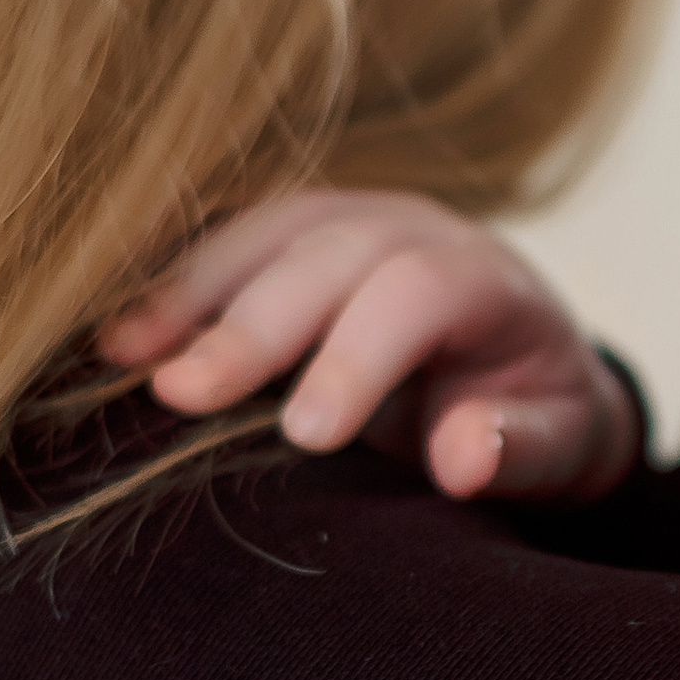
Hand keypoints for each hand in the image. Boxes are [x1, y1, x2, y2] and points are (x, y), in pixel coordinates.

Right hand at [101, 190, 638, 500]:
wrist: (522, 360)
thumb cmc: (536, 411)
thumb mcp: (560, 442)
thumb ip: (523, 447)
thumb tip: (466, 458)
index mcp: (489, 280)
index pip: (420, 295)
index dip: (360, 357)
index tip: (306, 435)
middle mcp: (416, 230)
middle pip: (329, 256)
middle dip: (252, 322)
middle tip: (181, 395)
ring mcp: (348, 221)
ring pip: (266, 233)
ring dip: (190, 290)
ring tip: (122, 355)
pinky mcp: (294, 234)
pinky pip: (229, 241)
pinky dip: (172, 281)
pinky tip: (119, 333)